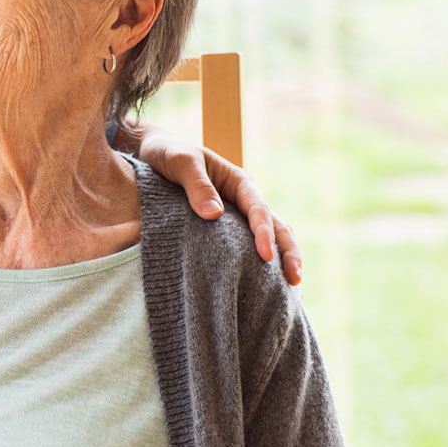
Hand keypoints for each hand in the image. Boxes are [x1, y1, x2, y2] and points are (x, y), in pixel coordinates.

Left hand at [124, 121, 301, 285]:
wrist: (152, 153)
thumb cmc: (167, 153)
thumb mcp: (180, 162)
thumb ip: (196, 184)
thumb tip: (214, 214)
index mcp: (238, 182)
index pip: (258, 209)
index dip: (264, 233)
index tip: (266, 257)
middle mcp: (243, 200)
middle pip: (275, 227)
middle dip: (288, 253)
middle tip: (295, 280)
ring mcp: (236, 217)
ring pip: (268, 240)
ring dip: (280, 263)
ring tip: (291, 293)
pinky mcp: (223, 232)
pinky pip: (245, 249)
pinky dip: (258, 267)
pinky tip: (264, 290)